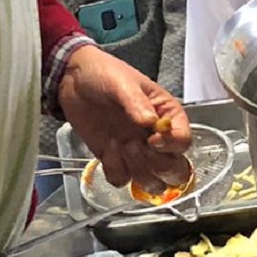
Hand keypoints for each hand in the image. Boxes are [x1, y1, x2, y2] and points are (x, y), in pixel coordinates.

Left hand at [58, 46, 191, 189]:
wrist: (73, 80)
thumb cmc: (104, 74)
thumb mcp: (123, 83)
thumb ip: (137, 102)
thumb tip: (150, 122)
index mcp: (167, 116)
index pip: (184, 142)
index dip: (171, 146)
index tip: (151, 139)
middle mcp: (156, 138)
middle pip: (176, 170)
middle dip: (158, 166)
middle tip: (136, 147)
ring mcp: (137, 152)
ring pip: (152, 182)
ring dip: (138, 171)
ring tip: (120, 147)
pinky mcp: (115, 160)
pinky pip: (123, 180)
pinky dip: (115, 171)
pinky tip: (107, 150)